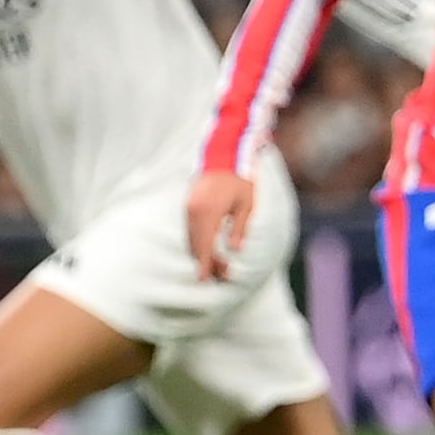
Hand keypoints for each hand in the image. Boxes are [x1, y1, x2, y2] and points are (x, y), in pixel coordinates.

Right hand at [186, 168, 258, 282]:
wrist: (223, 155)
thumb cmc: (238, 180)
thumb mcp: (246, 204)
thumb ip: (239, 228)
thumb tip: (235, 250)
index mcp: (208, 211)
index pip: (205, 244)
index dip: (205, 264)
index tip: (204, 279)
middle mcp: (194, 211)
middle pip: (196, 244)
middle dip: (206, 262)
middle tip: (221, 276)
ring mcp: (189, 207)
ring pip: (192, 238)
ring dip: (202, 253)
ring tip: (218, 266)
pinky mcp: (189, 205)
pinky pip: (191, 229)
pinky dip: (198, 242)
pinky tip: (209, 249)